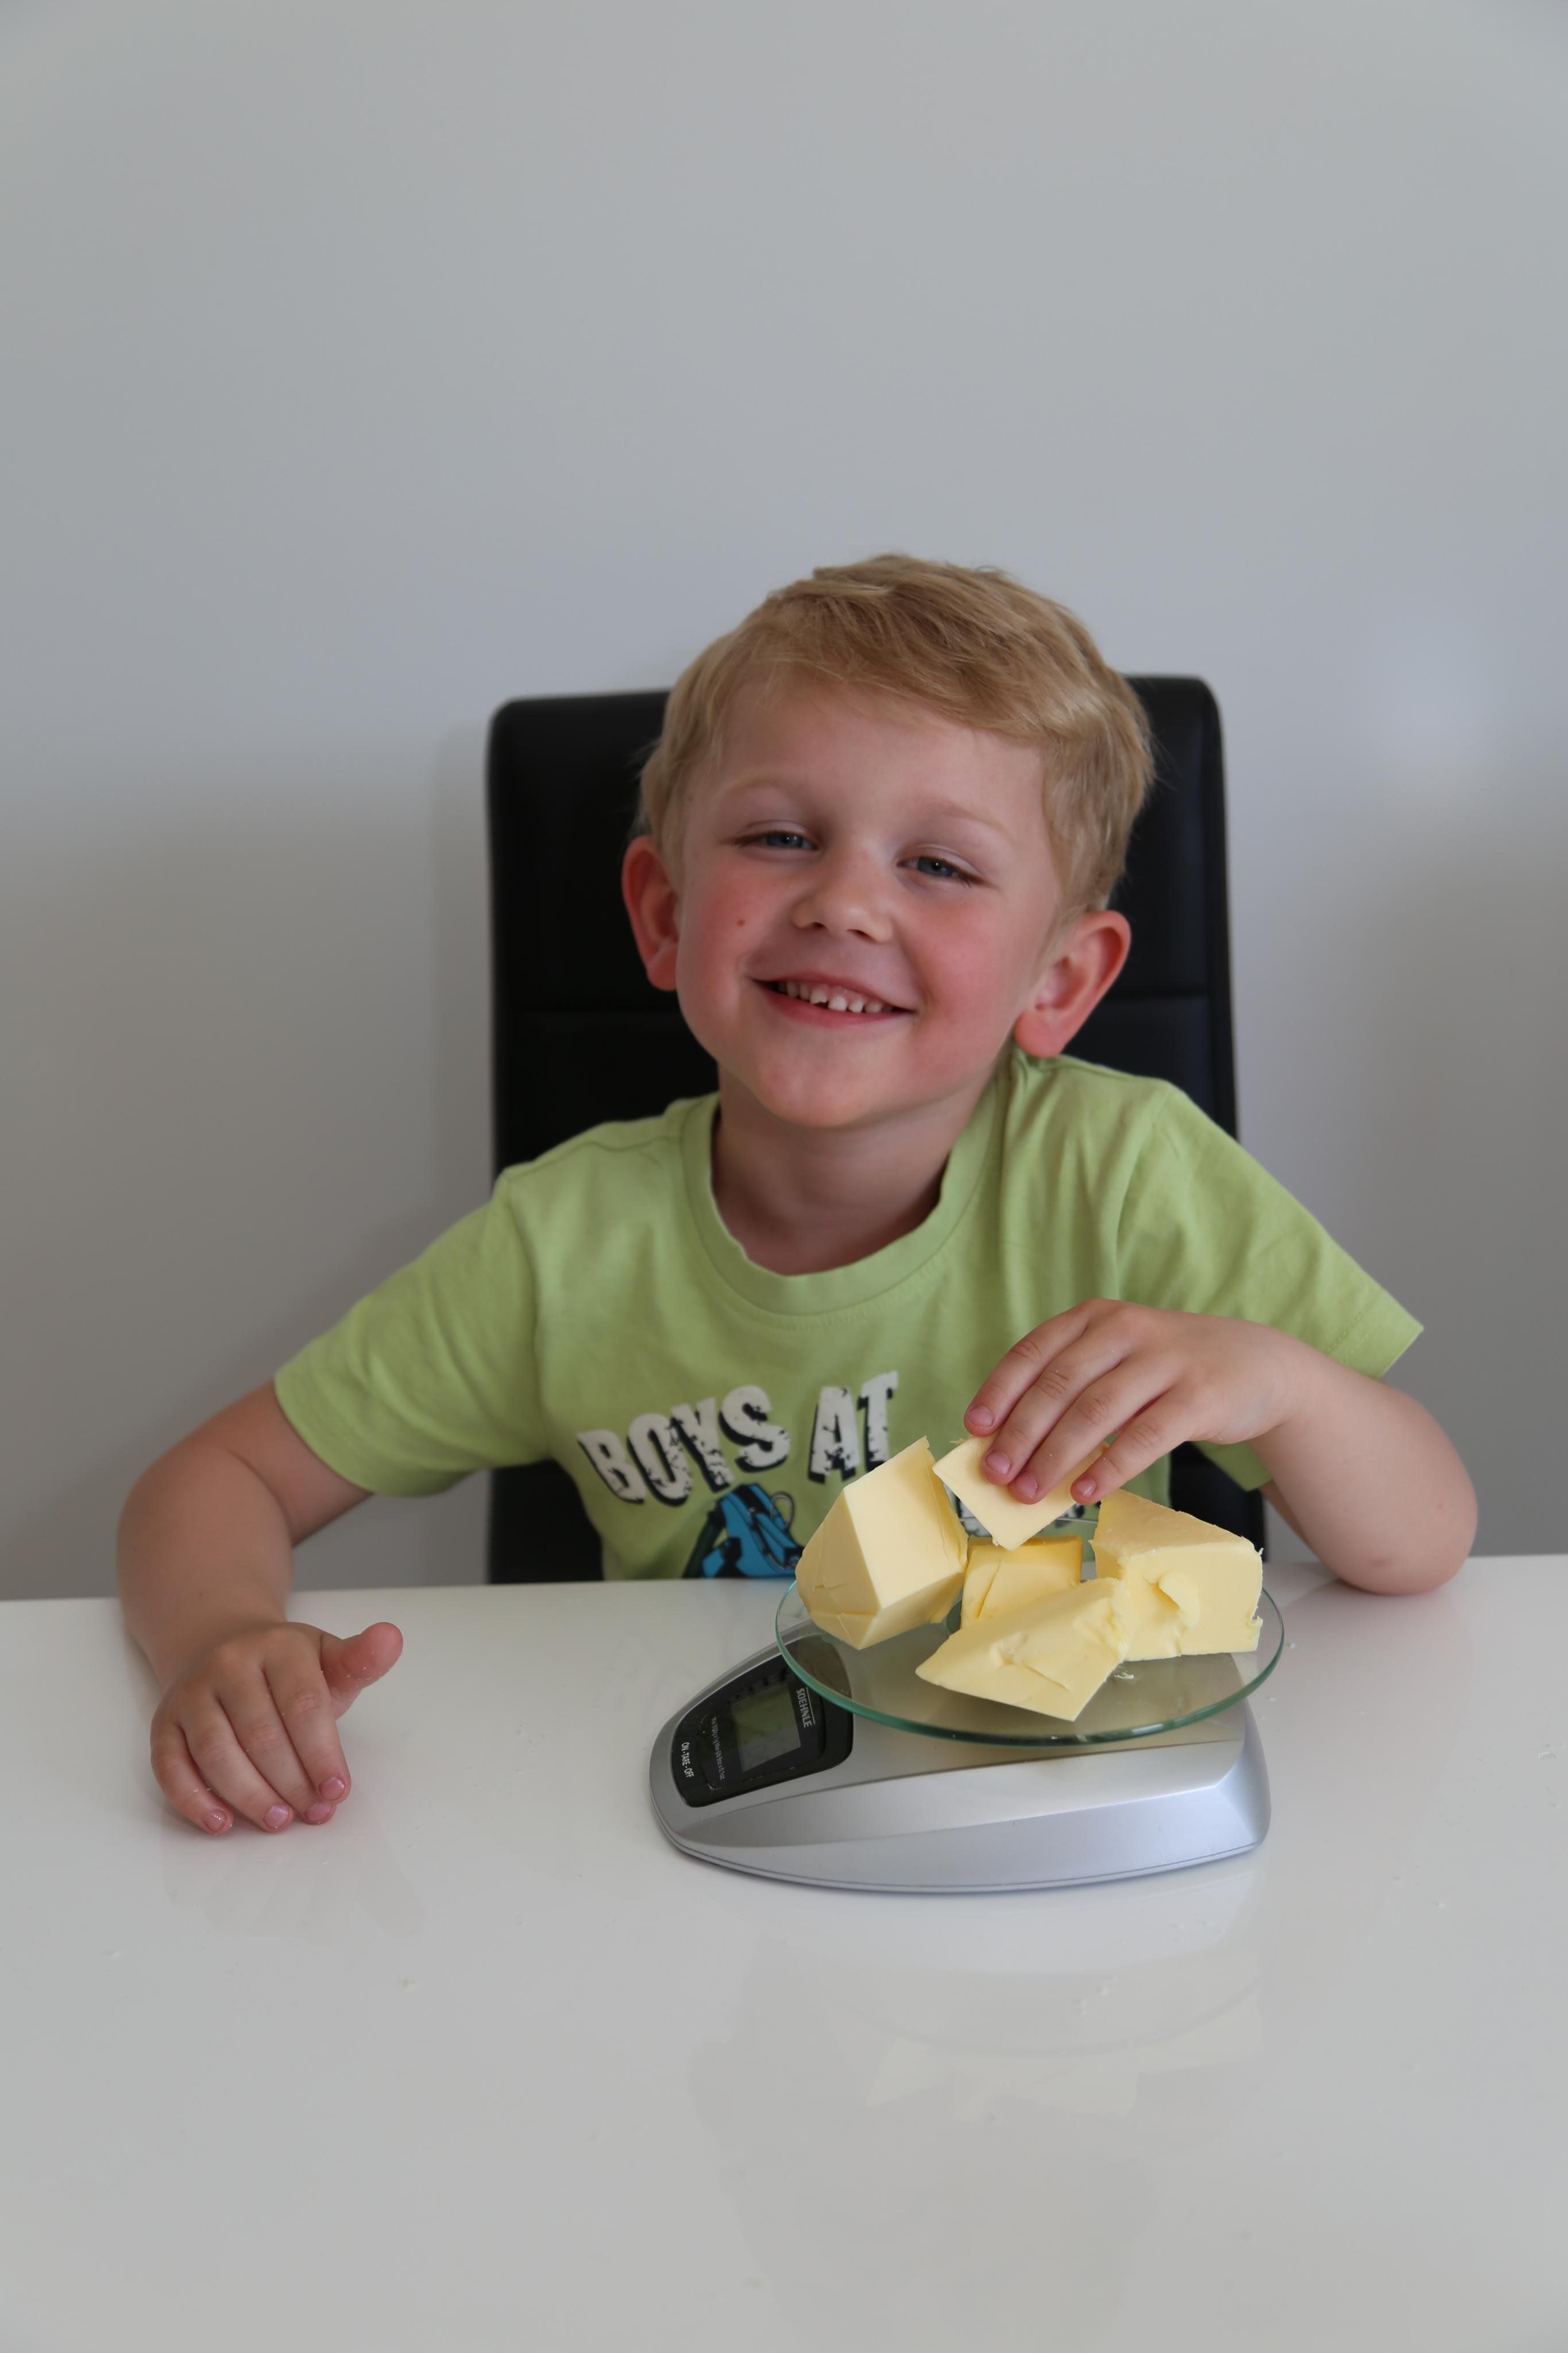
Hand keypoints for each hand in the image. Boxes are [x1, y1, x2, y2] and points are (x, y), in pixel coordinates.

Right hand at [150, 1619, 402, 1835]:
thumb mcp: (328, 1659)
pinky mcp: (164, 1722)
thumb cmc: (288, 1670)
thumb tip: (392, 1638)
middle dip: (290, 1781)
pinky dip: (193, 1800)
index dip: (322, 1753)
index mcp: (279, 1646)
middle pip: (260, 1734)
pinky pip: (170, 1765)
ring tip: (277, 1820)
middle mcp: (230, 1664)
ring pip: (216, 1751)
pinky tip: (221, 1824)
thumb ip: (361, 1660)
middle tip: (312, 1813)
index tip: (338, 1791)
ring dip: (247, 1794)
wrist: (222, 1646)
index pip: (303, 1704)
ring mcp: (192, 1693)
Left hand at [965, 1301, 1303, 1508]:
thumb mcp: (1117, 1359)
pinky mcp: (1198, 1396)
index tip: (975, 1428)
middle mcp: (1126, 1329)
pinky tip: (1086, 1492)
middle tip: (996, 1474)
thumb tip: (1011, 1446)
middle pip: (1059, 1384)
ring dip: (1056, 1456)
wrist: (1257, 1364)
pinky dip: (1110, 1467)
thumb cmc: (1168, 1369)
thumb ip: (1072, 1389)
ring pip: (1096, 1411)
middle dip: (1021, 1433)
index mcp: (1096, 1317)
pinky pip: (1144, 1436)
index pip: (1034, 1351)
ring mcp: (1164, 1361)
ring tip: (1030, 1492)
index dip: (1000, 1390)